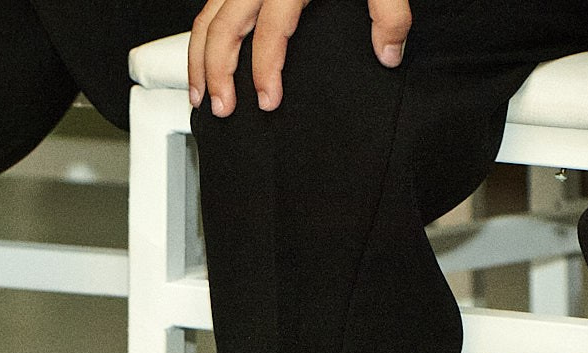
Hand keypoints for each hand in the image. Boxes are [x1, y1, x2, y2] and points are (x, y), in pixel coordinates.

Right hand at [189, 0, 410, 115]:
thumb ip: (389, 12)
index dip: (265, 70)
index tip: (267, 101)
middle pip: (224, 27)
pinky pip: (213, 5)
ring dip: (198, 57)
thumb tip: (388, 53)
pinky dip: (204, 34)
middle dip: (217, 72)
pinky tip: (206, 55)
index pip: (269, 32)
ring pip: (208, 16)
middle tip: (221, 107)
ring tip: (200, 92)